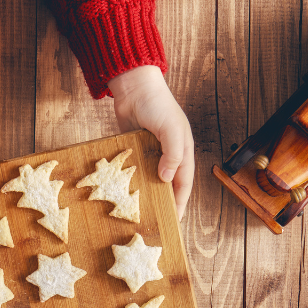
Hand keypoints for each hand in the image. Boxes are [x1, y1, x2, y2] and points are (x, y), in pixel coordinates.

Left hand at [109, 65, 194, 216]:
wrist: (134, 87)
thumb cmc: (158, 105)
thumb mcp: (171, 130)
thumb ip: (172, 155)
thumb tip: (166, 179)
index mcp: (183, 151)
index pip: (184, 183)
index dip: (180, 202)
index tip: (175, 220)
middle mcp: (168, 153)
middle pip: (168, 184)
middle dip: (164, 201)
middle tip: (156, 221)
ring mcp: (151, 151)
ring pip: (150, 178)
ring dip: (146, 192)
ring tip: (139, 211)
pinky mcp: (134, 148)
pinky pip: (135, 168)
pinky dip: (132, 180)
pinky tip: (124, 192)